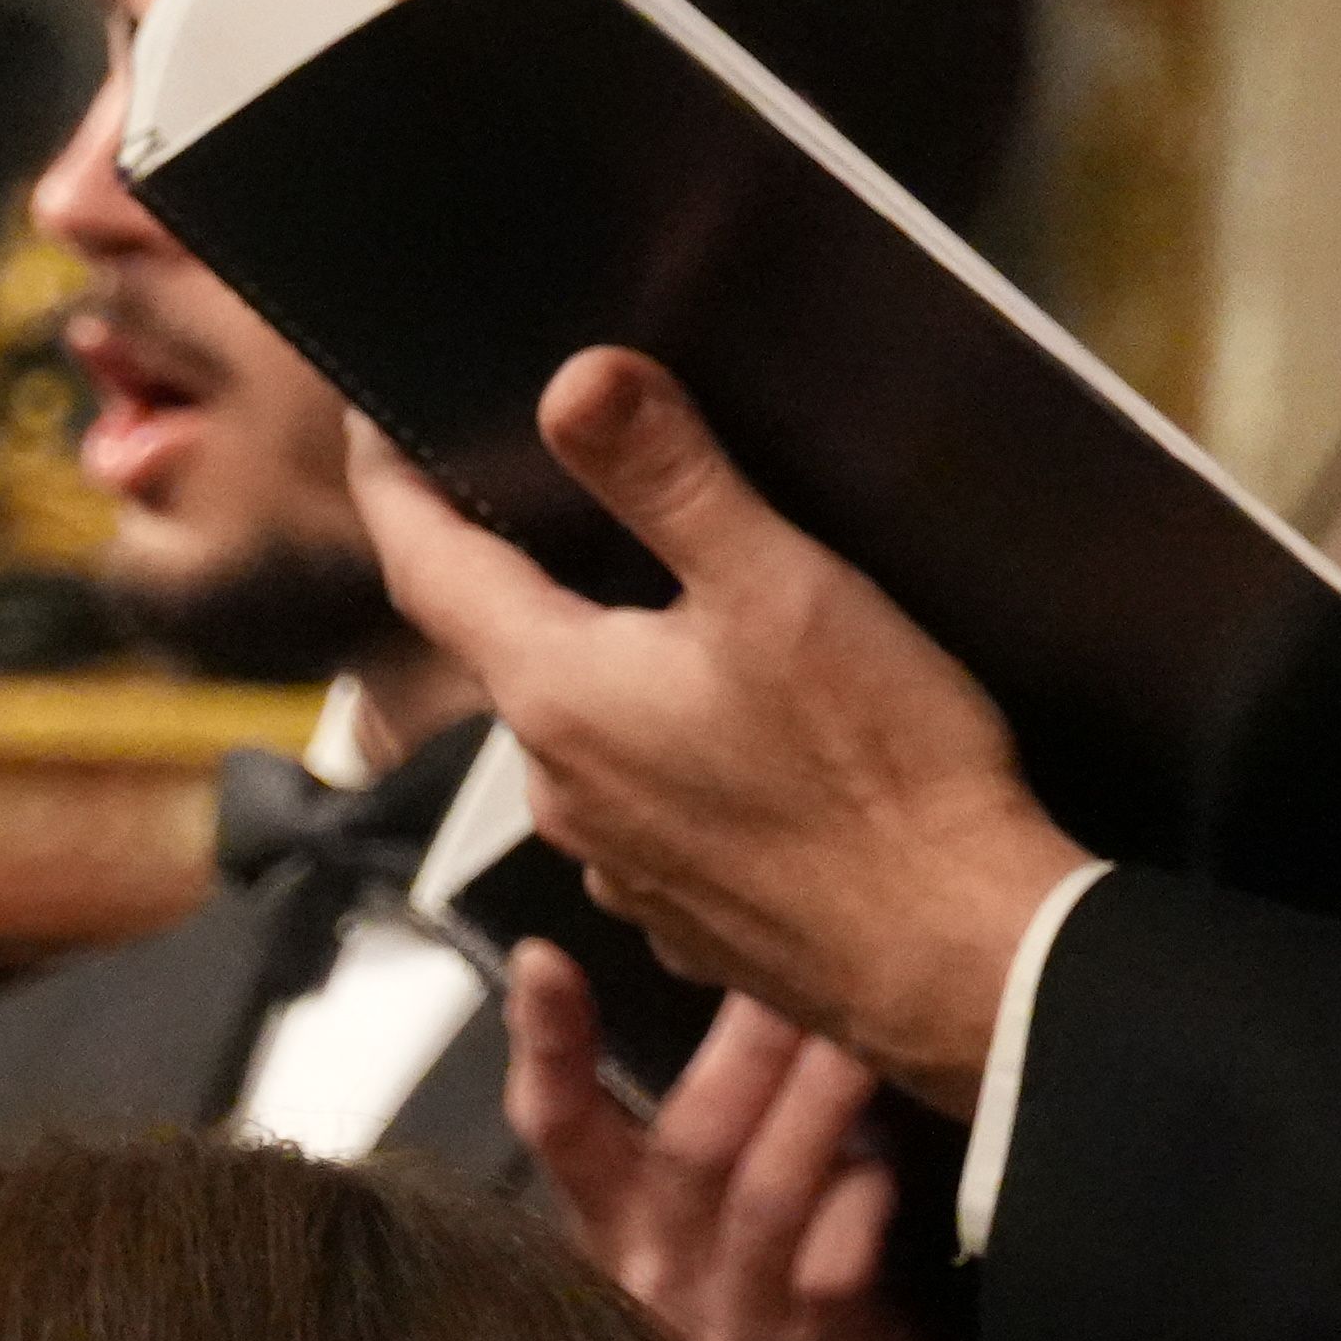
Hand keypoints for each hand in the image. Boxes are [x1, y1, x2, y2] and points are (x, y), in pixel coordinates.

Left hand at [347, 356, 1088, 1108]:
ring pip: (583, 729)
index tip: (375, 427)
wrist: (965, 956)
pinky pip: (644, 803)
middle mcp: (564, 787)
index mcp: (562, 694)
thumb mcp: (778, 587)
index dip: (393, 484)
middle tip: (567, 495)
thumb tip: (572, 383)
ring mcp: (620, 861)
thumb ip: (669, 477)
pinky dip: (669, 752)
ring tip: (690, 614)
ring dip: (611, 668)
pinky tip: (750, 734)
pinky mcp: (684, 909)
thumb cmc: (883, 776)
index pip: (427, 567)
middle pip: (507, 646)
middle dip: (526, 571)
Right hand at [505, 942, 979, 1340]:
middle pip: (683, 1146)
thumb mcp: (710, 1224)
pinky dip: (861, 1198)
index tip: (543, 957)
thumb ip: (709, 1123)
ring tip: (857, 1021)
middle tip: (786, 954)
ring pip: (764, 1193)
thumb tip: (742, 968)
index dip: (547, 1047)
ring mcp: (731, 1327)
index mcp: (615, 1232)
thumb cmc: (776, 1312)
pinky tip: (887, 1158)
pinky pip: (832, 1261)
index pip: (561, 1131)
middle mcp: (654, 1282)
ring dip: (814, 1098)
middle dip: (739, 1046)